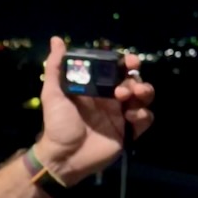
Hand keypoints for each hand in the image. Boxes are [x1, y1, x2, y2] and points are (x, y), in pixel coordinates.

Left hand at [36, 36, 154, 184]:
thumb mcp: (52, 94)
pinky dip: (143, 115)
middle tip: (126, 87)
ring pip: (143, 97)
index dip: (126, 62)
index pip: (117, 69)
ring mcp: (121, 115)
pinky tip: (131, 117)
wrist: (62, 157)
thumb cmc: (56, 125)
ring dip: (144, 92)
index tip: (129, 60)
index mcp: (96, 87)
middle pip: (134, 81)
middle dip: (136, 78)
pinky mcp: (128, 133)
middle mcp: (111, 99)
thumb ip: (55, 68)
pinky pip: (145, 119)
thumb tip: (56, 40)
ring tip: (132, 97)